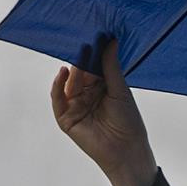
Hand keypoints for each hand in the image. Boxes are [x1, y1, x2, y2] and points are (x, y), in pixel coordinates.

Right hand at [50, 33, 156, 185]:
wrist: (126, 150)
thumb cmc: (128, 121)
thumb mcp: (120, 90)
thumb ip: (111, 67)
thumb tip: (111, 42)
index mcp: (101, 87)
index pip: (93, 66)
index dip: (93, 53)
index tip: (94, 35)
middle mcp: (87, 94)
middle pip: (80, 73)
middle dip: (80, 59)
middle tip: (82, 41)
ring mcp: (75, 105)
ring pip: (69, 83)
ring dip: (72, 70)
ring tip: (76, 57)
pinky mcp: (66, 118)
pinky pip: (58, 99)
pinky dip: (58, 86)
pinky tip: (63, 73)